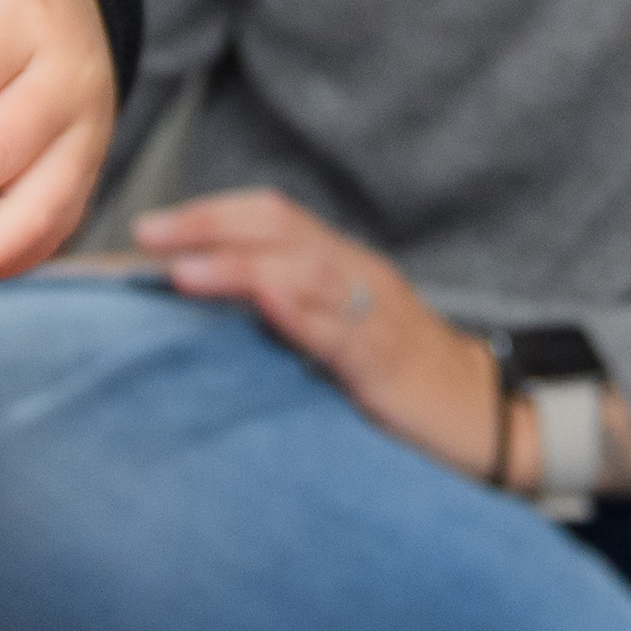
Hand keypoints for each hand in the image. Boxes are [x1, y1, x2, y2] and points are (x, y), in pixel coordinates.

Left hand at [130, 187, 504, 480]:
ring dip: (239, 265)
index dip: (211, 213)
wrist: (485, 417)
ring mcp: (376, 314)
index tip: (150, 227)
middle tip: (146, 234)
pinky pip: (345, 330)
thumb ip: (286, 314)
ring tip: (182, 270)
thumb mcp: (339, 335)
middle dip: (208, 225)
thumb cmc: (401, 379)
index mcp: (343, 265)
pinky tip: (267, 302)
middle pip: (280, 227)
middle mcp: (358, 275)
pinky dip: (302, 312)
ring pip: (305, 269)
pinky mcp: (389, 362)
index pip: (273, 217)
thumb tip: (206, 306)